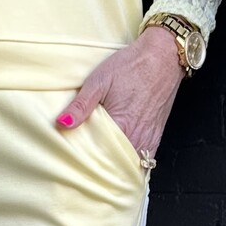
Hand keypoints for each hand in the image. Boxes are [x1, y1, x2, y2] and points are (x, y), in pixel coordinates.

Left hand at [56, 25, 185, 157]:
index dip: (87, 162)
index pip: (100, 157)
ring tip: (101, 165)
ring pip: (131, 163)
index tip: (76, 162)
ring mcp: (149, 137)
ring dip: (117, 165)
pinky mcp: (157, 134)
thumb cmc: (131, 66)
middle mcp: (137, 136)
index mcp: (121, 126)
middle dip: (101, 167)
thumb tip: (62, 124)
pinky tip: (121, 158)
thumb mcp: (99, 80)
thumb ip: (81, 105)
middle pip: (116, 164)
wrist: (163, 57)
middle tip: (84, 167)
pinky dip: (132, 161)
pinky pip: (144, 157)